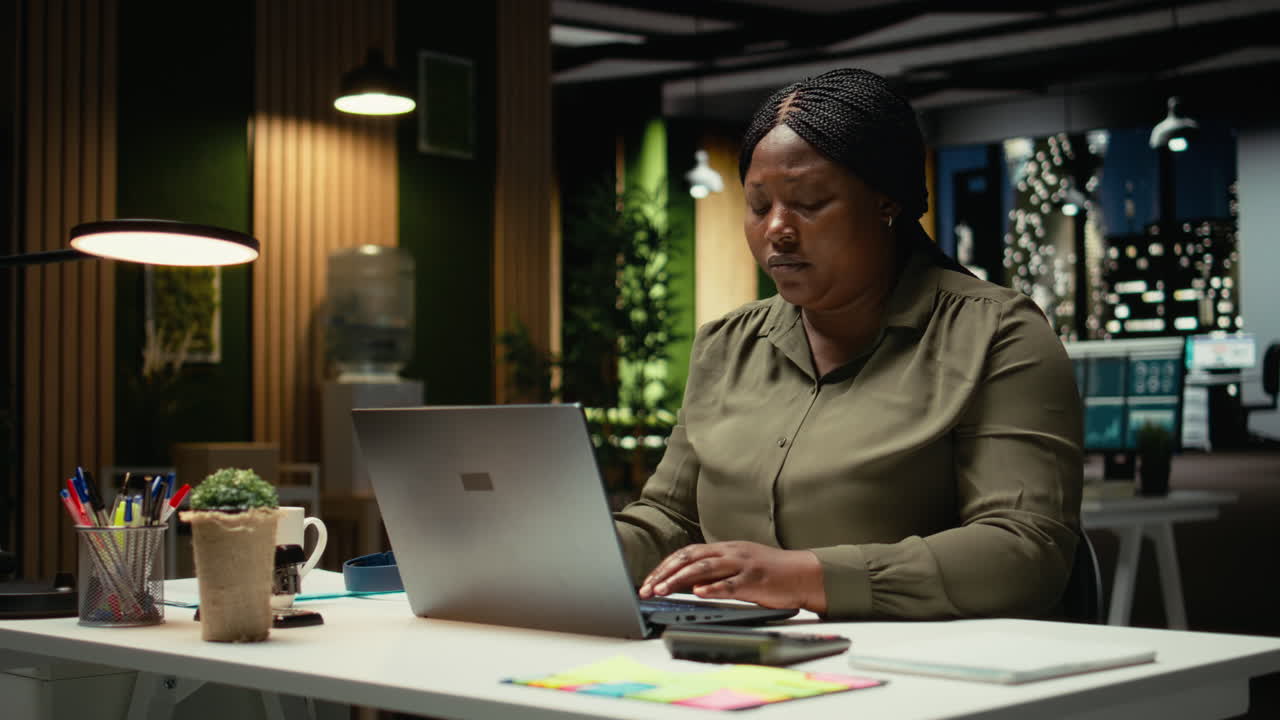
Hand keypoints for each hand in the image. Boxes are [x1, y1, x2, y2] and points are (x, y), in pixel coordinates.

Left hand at [638, 541, 826, 613]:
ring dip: (680, 580)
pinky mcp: (755, 580)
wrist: (804, 573)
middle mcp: (730, 552)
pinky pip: (731, 584)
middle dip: (665, 573)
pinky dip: (713, 588)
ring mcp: (742, 565)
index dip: (665, 566)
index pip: (686, 553)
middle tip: (647, 588)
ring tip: (662, 590)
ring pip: (705, 568)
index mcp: (724, 548)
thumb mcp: (737, 566)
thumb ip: (714, 572)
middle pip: (690, 558)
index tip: (648, 581)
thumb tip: (687, 583)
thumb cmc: (770, 572)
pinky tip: (699, 593)